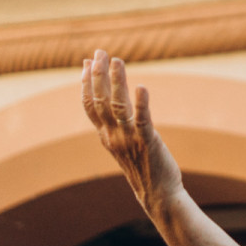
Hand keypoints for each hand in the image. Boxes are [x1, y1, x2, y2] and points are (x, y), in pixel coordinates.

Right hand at [81, 49, 183, 211]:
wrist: (157, 193)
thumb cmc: (143, 165)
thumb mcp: (125, 142)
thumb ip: (118, 122)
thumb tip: (112, 102)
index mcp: (105, 135)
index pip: (89, 106)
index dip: (87, 83)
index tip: (87, 62)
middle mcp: (113, 136)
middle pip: (100, 101)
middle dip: (99, 75)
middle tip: (100, 52)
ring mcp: (129, 139)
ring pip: (118, 106)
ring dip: (117, 82)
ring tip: (117, 60)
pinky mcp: (148, 141)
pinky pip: (142, 120)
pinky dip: (141, 103)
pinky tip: (142, 87)